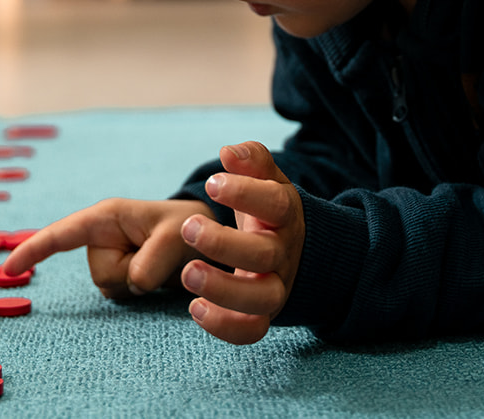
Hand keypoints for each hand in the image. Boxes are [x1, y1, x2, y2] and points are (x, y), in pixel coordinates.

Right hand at [1, 198, 211, 298]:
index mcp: (107, 217)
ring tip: (162, 260)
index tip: (7, 269)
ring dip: (140, 282)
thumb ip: (155, 258)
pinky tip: (157, 272)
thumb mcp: (180, 235)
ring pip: (111, 288)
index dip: (33, 250)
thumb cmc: (192, 225)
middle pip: (101, 274)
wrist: (206, 235)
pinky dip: (142, 289)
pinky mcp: (118, 275)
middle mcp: (102, 237)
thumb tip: (133, 283)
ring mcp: (109, 258)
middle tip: (164, 254)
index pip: (61, 235)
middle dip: (133, 274)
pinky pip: (121, 295)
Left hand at [178, 142, 304, 345]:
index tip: (212, 184)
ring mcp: (276, 286)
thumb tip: (229, 151)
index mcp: (285, 215)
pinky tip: (195, 308)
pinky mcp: (264, 314)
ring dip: (222, 288)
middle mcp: (283, 253)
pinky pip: (252, 331)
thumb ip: (252, 160)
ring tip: (187, 273)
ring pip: (262, 298)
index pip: (275, 204)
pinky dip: (225, 326)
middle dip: (223, 243)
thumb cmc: (269, 210)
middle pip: (264, 254)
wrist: (296, 250)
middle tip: (188, 226)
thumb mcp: (267, 180)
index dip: (246, 193)